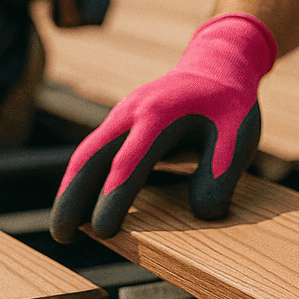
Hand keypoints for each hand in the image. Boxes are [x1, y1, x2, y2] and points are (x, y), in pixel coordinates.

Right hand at [50, 13, 275, 242]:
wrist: (216, 62)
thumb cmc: (228, 102)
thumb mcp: (238, 136)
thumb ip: (220, 175)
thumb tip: (201, 214)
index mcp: (158, 116)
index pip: (127, 165)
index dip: (113, 199)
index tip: (104, 231)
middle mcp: (131, 113)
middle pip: (89, 157)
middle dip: (71, 197)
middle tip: (61, 235)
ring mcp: (122, 114)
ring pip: (86, 153)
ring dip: (71, 189)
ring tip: (64, 227)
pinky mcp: (121, 120)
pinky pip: (95, 149)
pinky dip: (83, 177)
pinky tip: (82, 201)